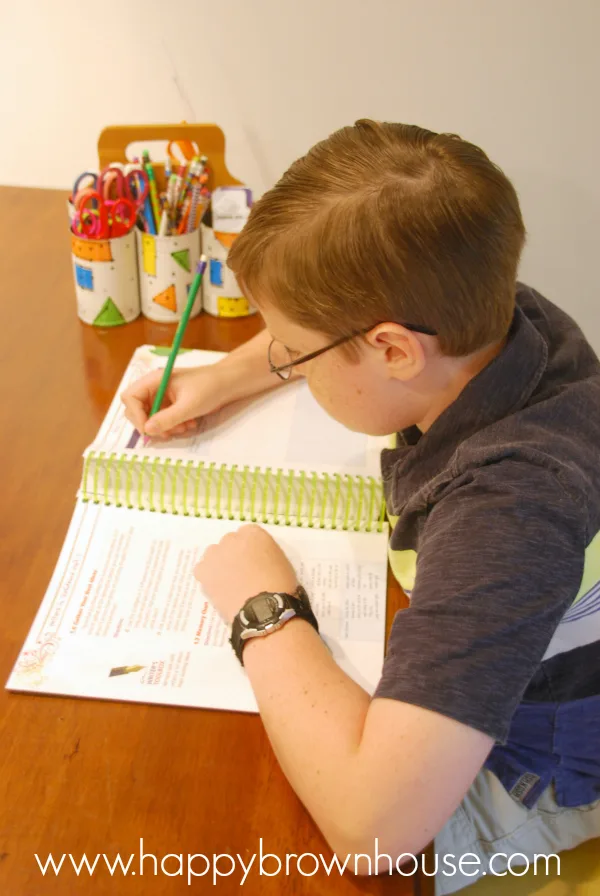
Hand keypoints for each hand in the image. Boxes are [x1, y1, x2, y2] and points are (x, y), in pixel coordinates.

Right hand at [121, 363, 235, 438]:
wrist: (229, 383)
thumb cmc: (209, 388)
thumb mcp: (189, 405)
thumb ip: (167, 418)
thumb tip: (147, 430)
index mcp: (154, 380)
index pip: (130, 397)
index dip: (135, 415)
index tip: (148, 429)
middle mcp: (155, 388)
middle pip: (137, 410)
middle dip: (151, 424)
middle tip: (168, 433)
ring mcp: (162, 397)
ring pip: (151, 418)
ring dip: (165, 427)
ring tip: (184, 427)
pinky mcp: (171, 405)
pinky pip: (164, 420)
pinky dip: (174, 426)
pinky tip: (189, 424)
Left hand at [193, 525, 298, 624]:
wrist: (263, 609)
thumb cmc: (279, 586)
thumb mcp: (280, 561)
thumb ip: (265, 552)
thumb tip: (256, 559)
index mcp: (254, 533)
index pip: (247, 533)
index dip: (250, 548)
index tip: (253, 560)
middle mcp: (232, 538)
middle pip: (229, 542)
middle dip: (233, 554)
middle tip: (241, 573)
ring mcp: (215, 554)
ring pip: (214, 554)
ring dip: (219, 564)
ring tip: (228, 583)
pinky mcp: (203, 570)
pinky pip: (203, 569)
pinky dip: (208, 577)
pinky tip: (219, 589)